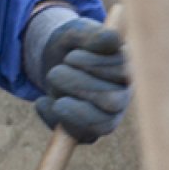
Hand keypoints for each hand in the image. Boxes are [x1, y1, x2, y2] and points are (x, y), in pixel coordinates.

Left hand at [22, 4, 126, 140]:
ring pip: (101, 124)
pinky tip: (42, 101)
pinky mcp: (87, 132)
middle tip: (55, 72)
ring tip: (51, 84)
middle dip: (81, 86)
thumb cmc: (74, 45)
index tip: (71, 56)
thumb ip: (93, 36)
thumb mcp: (79, 33)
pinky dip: (55, 119)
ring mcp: (107, 117)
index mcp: (126, 70)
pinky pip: (78, 135)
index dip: (97, 65)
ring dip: (72, 107)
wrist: (55, 60)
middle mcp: (122, 96)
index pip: (123, 72)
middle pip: (114, 102)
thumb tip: (112, 38)